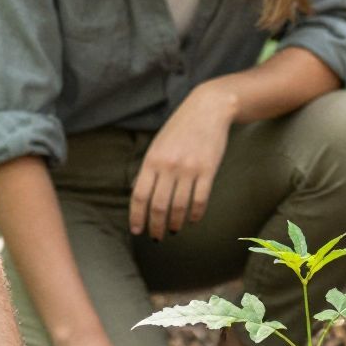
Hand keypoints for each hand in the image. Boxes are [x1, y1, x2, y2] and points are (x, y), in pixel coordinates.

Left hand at [130, 85, 232, 240]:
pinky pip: (200, 200)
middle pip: (158, 206)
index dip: (137, 216)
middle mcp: (168, 166)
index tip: (137, 230)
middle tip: (156, 236)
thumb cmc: (180, 127)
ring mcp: (189, 169)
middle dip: (156, 226)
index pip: (139, 195)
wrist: (208, 109)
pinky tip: (192, 220)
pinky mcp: (208, 170)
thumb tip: (137, 191)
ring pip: (179, 206)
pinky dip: (195, 214)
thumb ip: (149, 168)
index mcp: (152, 160)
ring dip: (175, 223)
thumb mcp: (158, 144)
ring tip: (174, 230)